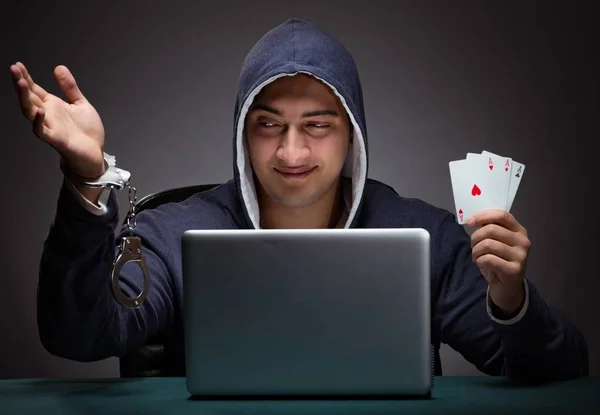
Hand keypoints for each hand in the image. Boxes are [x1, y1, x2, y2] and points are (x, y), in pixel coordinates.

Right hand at [10, 62, 105, 178]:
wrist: (95, 153)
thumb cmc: (87, 132)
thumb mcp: (80, 104)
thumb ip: (69, 87)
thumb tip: (59, 67)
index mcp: (53, 106)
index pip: (34, 90)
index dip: (26, 78)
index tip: (18, 65)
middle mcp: (48, 115)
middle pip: (29, 98)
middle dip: (20, 83)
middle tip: (13, 68)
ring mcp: (50, 127)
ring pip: (31, 112)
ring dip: (24, 98)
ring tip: (20, 83)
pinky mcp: (56, 139)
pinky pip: (42, 131)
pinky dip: (38, 122)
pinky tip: (39, 111)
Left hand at [467, 210, 530, 314]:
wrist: (508, 287)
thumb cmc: (499, 261)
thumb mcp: (496, 242)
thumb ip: (490, 229)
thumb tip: (473, 219)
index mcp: (519, 231)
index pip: (502, 215)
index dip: (483, 216)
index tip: (469, 222)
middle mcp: (523, 241)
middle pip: (491, 229)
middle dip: (475, 237)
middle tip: (473, 246)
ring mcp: (521, 256)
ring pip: (487, 244)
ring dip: (476, 251)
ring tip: (477, 257)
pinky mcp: (514, 270)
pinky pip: (488, 259)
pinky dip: (479, 261)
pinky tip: (482, 264)